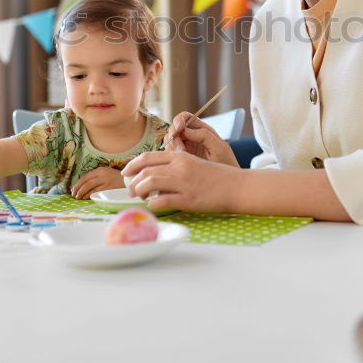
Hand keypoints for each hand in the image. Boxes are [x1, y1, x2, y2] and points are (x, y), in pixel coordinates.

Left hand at [70, 166, 123, 199]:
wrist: (128, 180)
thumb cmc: (115, 178)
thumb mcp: (105, 173)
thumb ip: (95, 177)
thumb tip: (83, 185)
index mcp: (100, 170)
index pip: (85, 176)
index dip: (78, 183)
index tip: (73, 189)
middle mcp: (102, 174)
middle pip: (86, 182)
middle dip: (78, 189)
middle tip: (74, 194)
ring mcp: (105, 181)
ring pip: (89, 186)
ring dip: (82, 192)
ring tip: (78, 197)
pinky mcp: (109, 188)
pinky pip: (96, 191)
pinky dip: (89, 195)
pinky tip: (85, 197)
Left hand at [121, 151, 243, 213]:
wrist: (236, 186)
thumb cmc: (216, 177)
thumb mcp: (194, 163)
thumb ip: (176, 166)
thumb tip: (156, 174)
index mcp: (180, 157)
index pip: (149, 157)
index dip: (133, 165)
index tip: (125, 173)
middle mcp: (179, 167)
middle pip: (146, 171)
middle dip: (133, 181)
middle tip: (130, 190)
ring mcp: (183, 183)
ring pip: (150, 183)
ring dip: (139, 191)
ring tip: (138, 197)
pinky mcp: (188, 199)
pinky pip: (161, 200)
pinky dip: (152, 204)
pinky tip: (153, 206)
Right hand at [163, 111, 238, 167]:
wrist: (227, 184)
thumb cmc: (227, 164)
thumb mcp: (220, 148)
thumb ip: (205, 135)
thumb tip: (186, 130)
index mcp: (202, 130)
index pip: (186, 117)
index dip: (179, 119)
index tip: (179, 128)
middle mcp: (192, 137)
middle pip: (175, 129)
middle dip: (174, 136)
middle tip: (181, 149)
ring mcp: (185, 148)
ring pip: (170, 141)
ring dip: (172, 148)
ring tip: (183, 158)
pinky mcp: (181, 159)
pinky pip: (170, 154)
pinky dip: (171, 156)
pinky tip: (180, 164)